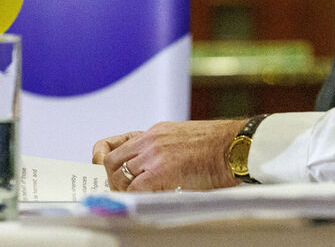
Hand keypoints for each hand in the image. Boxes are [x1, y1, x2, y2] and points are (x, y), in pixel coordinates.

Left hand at [91, 119, 244, 191]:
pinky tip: (140, 203)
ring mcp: (153, 155)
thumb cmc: (218, 147)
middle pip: (111, 159)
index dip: (104, 155)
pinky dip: (131, 198)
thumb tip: (151, 173)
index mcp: (156, 131)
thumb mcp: (184, 138)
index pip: (118, 142)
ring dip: (121, 190)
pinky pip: (134, 189)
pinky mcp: (161, 172)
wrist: (235, 146)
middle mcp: (150, 140)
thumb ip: (164, 149)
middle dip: (109, 178)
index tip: (100, 166)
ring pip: (118, 175)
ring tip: (130, 200)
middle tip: (116, 192)